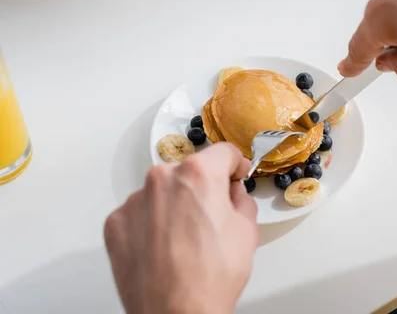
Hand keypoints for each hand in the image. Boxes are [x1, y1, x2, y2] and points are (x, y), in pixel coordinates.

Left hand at [104, 143, 257, 313]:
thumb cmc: (212, 277)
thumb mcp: (247, 231)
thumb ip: (241, 199)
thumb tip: (232, 192)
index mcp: (198, 174)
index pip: (222, 152)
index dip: (235, 164)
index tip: (236, 175)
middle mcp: (162, 179)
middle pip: (188, 171)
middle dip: (202, 187)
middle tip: (211, 215)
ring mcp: (134, 201)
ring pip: (162, 191)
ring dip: (174, 205)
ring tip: (184, 238)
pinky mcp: (115, 222)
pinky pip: (139, 212)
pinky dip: (151, 223)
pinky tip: (163, 247)